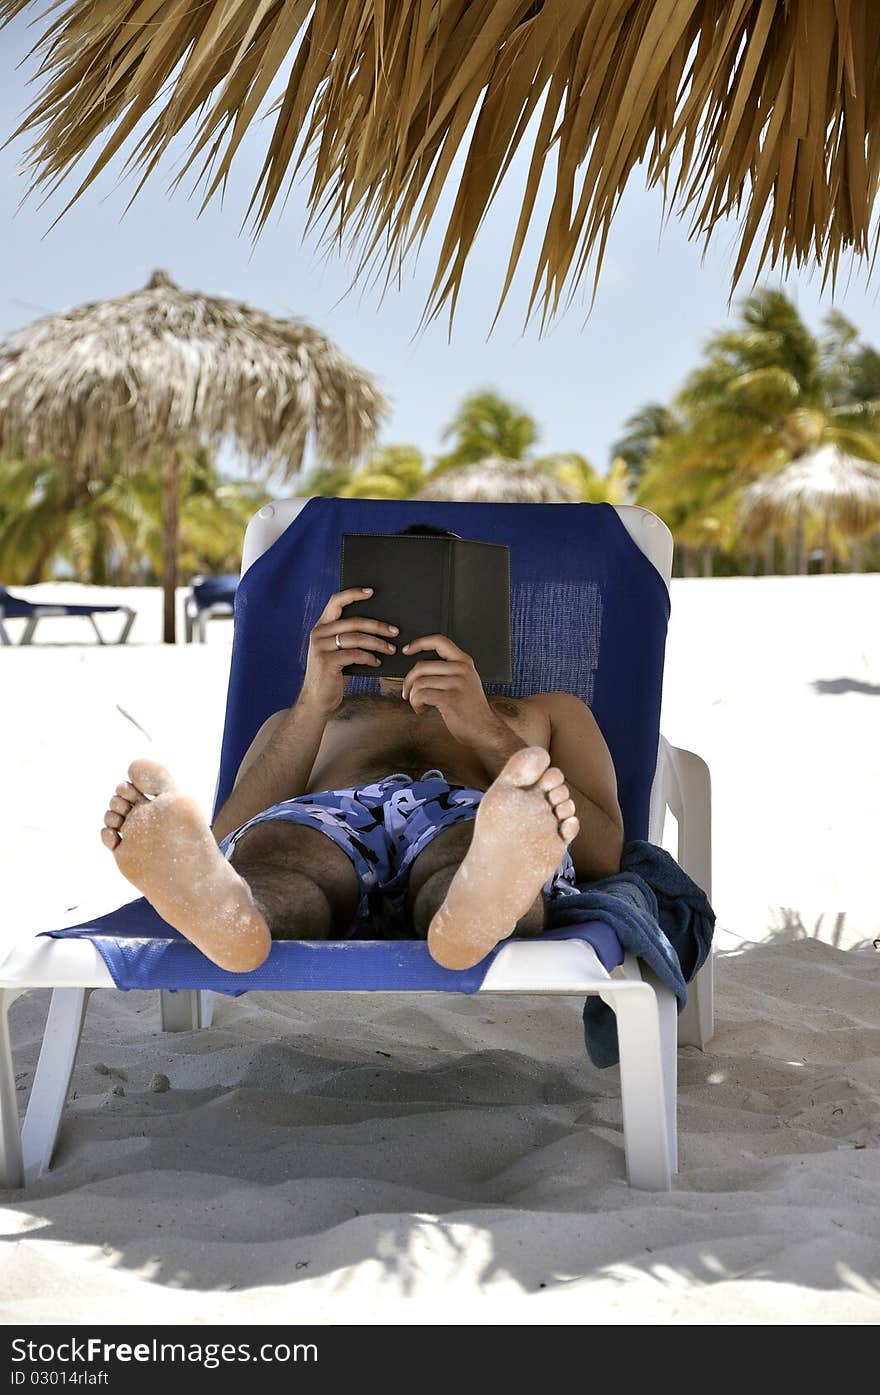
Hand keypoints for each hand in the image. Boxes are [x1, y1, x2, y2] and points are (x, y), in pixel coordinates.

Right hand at [300, 587, 397, 713]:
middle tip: (395, 631)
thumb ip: (349, 637)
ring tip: (391, 649)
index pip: (335, 601)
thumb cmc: (334, 673)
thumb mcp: (338, 651)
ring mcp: (320, 647)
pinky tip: (377, 662)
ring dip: (378, 643)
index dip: (353, 594)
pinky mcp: (326, 662)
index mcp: (322, 626)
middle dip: (378, 626)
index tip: (372, 592)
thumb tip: (379, 627)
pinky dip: (369, 658)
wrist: (317, 699)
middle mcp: (318, 633)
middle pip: (354, 622)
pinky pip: (355, 654)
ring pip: (356, 638)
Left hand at [401, 634, 497, 743]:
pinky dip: (417, 704)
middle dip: (409, 682)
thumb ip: (449, 670)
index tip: (407, 650)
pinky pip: (421, 695)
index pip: (439, 641)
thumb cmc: (471, 709)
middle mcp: (461, 669)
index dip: (419, 643)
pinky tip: (423, 709)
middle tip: (408, 693)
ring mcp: (457, 683)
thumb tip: (419, 669)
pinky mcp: (450, 698)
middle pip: (421, 666)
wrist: (485, 729)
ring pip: (419, 683)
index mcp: (464, 662)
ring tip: (420, 705)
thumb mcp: (466, 682)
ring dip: (413, 697)